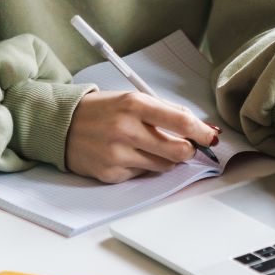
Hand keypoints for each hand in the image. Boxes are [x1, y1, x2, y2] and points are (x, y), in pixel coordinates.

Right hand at [66, 91, 219, 183]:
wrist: (62, 125)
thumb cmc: (101, 110)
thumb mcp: (132, 99)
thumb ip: (165, 110)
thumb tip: (199, 126)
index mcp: (134, 104)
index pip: (180, 120)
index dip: (202, 132)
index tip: (212, 137)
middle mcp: (125, 129)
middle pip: (178, 150)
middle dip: (188, 150)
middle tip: (185, 146)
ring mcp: (117, 154)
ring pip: (164, 166)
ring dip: (165, 159)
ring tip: (148, 146)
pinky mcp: (111, 173)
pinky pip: (143, 174)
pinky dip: (143, 166)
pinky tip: (128, 155)